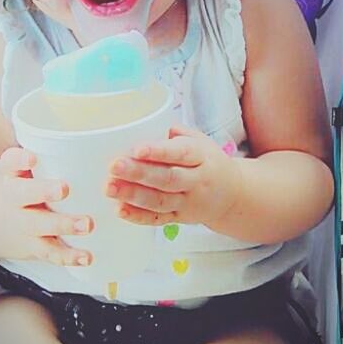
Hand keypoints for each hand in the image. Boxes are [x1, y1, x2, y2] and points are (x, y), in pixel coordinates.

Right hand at [0, 147, 93, 265]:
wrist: (5, 219)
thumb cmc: (31, 183)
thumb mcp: (34, 166)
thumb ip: (58, 151)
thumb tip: (102, 129)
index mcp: (14, 174)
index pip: (9, 162)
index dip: (19, 160)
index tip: (32, 158)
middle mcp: (15, 198)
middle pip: (22, 194)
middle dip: (43, 191)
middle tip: (64, 189)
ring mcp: (24, 223)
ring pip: (38, 225)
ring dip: (63, 225)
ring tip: (87, 224)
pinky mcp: (35, 245)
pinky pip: (50, 252)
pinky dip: (69, 256)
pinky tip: (87, 256)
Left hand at [105, 125, 237, 231]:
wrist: (233, 195)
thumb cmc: (208, 161)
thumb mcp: (200, 140)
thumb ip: (175, 133)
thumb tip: (146, 124)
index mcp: (202, 157)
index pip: (181, 153)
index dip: (159, 152)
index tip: (137, 149)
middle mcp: (197, 181)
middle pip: (167, 178)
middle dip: (139, 173)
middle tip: (114, 166)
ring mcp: (189, 203)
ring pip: (160, 201)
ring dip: (133, 195)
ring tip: (109, 187)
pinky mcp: (180, 219)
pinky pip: (158, 219)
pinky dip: (138, 216)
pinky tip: (120, 210)